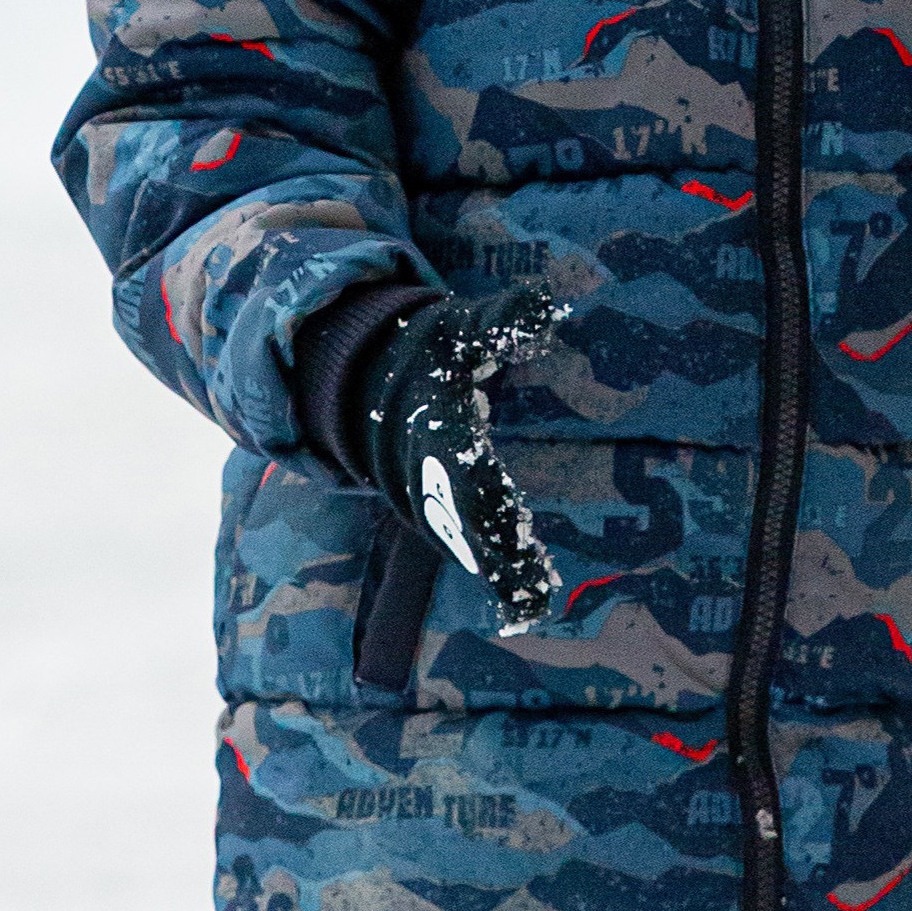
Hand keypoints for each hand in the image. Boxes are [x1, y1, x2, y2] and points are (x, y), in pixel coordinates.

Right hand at [364, 283, 563, 632]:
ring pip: (463, 544)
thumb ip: (501, 321)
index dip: (492, 513)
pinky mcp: (434, 512)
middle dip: (497, 560)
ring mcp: (426, 499)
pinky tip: (523, 602)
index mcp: (440, 431)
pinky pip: (464, 545)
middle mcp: (429, 476)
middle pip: (466, 525)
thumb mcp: (458, 330)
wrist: (365, 386)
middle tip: (532, 599)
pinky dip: (491, 572)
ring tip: (529, 607)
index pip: (469, 477)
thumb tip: (546, 304)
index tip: (518, 538)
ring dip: (494, 574)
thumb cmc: (428, 355)